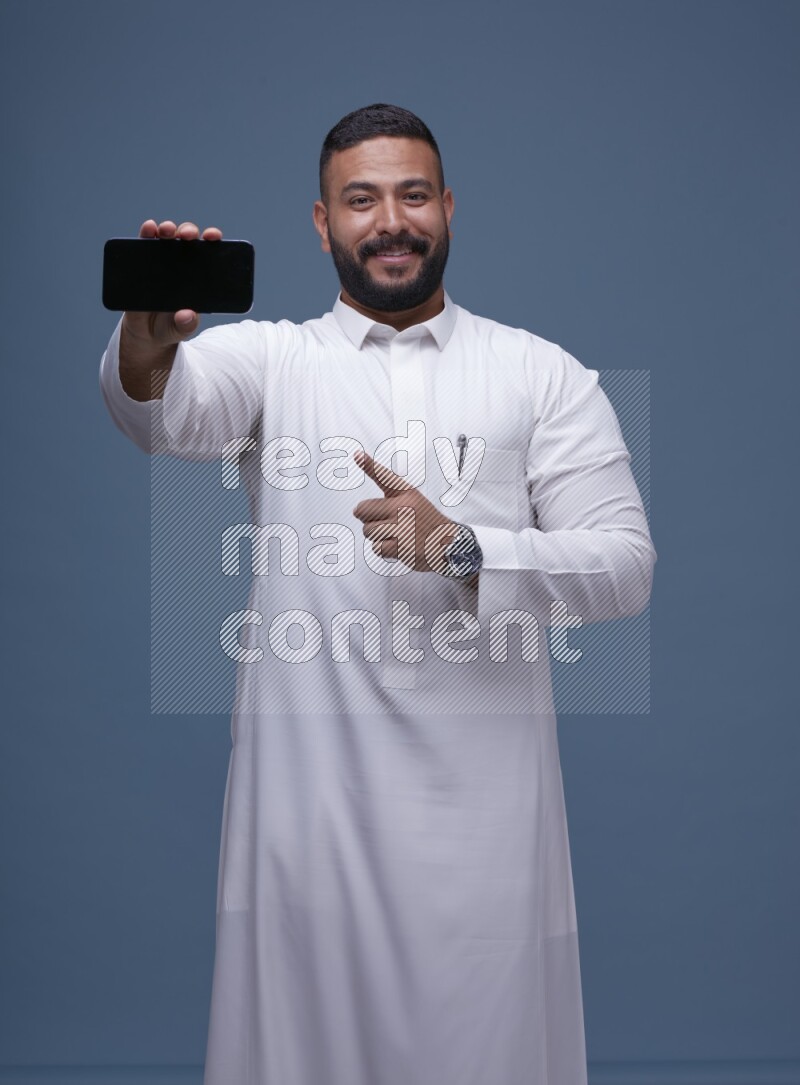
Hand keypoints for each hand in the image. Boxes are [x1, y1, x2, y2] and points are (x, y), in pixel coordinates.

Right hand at [122, 219, 222, 347]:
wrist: (146, 333)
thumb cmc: (170, 327)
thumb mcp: (181, 329)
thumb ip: (186, 325)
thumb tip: (187, 315)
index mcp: (197, 276)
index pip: (208, 253)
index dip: (212, 240)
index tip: (213, 237)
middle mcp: (180, 264)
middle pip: (186, 240)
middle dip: (188, 231)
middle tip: (188, 235)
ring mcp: (160, 262)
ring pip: (165, 238)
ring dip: (167, 228)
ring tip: (166, 230)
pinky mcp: (141, 264)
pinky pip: (143, 245)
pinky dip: (146, 233)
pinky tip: (148, 228)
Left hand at [352, 451, 458, 572]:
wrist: (449, 544)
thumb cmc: (425, 522)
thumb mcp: (413, 502)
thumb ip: (389, 501)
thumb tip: (357, 510)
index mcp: (407, 493)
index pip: (384, 477)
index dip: (369, 465)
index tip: (356, 454)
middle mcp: (404, 507)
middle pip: (362, 509)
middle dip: (367, 518)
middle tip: (385, 522)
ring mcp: (402, 527)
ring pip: (367, 531)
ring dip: (377, 536)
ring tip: (396, 535)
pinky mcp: (401, 546)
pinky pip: (376, 548)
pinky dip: (384, 550)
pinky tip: (399, 546)